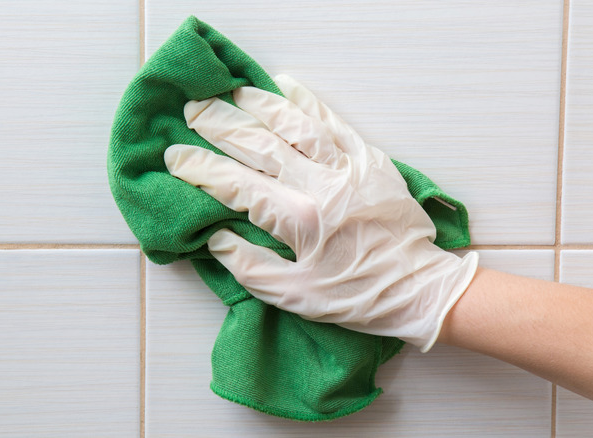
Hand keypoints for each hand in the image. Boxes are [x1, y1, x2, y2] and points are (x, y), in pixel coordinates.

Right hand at [164, 75, 477, 351]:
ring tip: (233, 92)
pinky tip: (288, 86)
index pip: (236, 185)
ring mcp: (348, 167)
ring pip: (296, 125)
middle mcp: (320, 185)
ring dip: (260, 105)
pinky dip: (309, 103)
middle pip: (261, 145)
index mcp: (298, 219)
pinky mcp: (370, 160)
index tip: (175, 157)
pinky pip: (335, 123)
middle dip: (221, 126)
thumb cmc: (354, 296)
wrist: (417, 287)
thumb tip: (214, 236)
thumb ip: (249, 265)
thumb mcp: (294, 296)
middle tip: (193, 110)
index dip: (201, 168)